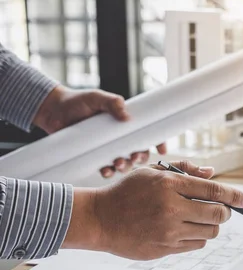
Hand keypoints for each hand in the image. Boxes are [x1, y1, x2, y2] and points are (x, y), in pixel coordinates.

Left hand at [34, 85, 166, 177]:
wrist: (53, 111)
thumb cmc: (77, 101)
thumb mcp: (96, 97)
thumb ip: (112, 102)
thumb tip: (127, 117)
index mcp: (125, 123)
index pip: (148, 133)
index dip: (158, 142)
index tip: (162, 150)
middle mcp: (119, 137)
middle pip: (139, 152)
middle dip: (140, 158)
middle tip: (133, 158)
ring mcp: (108, 148)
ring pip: (124, 163)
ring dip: (125, 166)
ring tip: (117, 164)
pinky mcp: (95, 157)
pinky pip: (106, 169)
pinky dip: (108, 172)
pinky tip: (106, 171)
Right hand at [65, 160, 242, 259]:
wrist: (99, 219)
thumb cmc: (126, 192)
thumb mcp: (152, 171)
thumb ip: (184, 170)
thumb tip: (211, 173)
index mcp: (169, 185)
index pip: (213, 191)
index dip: (235, 196)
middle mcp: (171, 209)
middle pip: (218, 215)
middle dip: (224, 212)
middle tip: (219, 209)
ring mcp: (168, 231)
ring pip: (209, 232)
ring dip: (210, 225)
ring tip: (197, 218)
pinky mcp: (164, 249)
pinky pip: (195, 245)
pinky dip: (197, 237)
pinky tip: (184, 229)